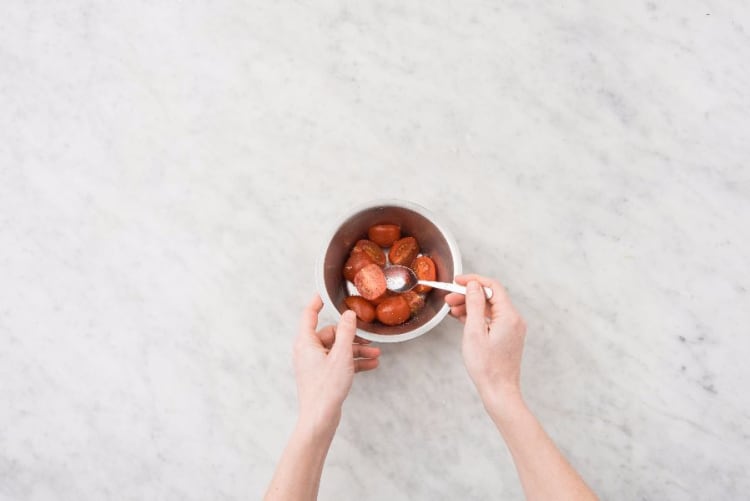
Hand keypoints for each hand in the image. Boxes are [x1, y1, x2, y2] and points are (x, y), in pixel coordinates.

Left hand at [293, 295, 379, 435]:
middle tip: (369, 337)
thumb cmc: (326, 388)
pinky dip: (353, 362)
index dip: (317, 301)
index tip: (326, 293)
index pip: (309, 314)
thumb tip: (348, 315)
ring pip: (338, 349)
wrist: (320, 418)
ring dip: (357, 350)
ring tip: (375, 353)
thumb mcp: (341, 355)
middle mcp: (308, 351)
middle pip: (331, 333)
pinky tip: (371, 364)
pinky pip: (339, 362)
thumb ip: (346, 332)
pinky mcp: (322, 375)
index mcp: (306, 342)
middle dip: (352, 335)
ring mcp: (315, 364)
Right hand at [445, 275, 526, 406]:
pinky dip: (477, 316)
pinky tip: (463, 318)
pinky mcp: (508, 336)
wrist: (499, 391)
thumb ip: (474, 304)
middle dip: (469, 295)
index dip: (473, 281)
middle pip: (491, 297)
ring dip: (471, 306)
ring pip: (490, 308)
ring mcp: (512, 328)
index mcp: (509, 316)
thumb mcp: (474, 331)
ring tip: (452, 310)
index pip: (492, 287)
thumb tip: (474, 285)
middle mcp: (514, 319)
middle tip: (450, 298)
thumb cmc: (486, 367)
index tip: (457, 281)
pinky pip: (492, 319)